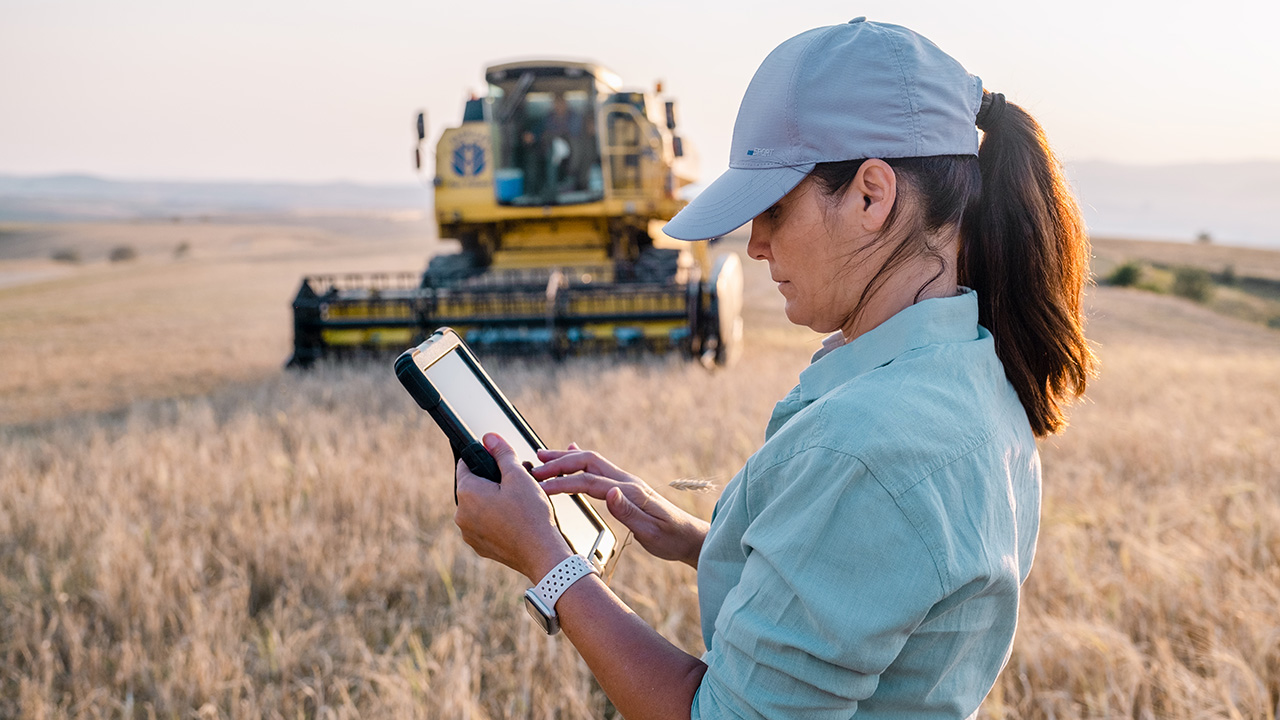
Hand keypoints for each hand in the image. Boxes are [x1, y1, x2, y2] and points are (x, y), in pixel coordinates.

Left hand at [454, 433, 572, 581]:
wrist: (541, 553)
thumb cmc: (531, 515)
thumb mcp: (518, 475)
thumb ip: (501, 453)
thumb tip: (489, 437)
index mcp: (467, 493)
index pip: (466, 464)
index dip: (485, 459)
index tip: (499, 462)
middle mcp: (461, 514)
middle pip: (474, 486)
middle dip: (492, 482)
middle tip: (516, 484)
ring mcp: (469, 533)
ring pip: (479, 506)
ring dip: (494, 501)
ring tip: (518, 504)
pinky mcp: (479, 546)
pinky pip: (484, 525)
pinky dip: (496, 520)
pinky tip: (515, 520)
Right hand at [533, 446, 708, 568]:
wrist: (690, 537)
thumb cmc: (671, 538)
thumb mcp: (651, 533)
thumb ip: (629, 513)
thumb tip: (610, 494)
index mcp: (629, 491)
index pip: (589, 482)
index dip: (563, 483)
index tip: (540, 487)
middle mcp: (626, 482)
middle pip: (587, 462)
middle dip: (560, 462)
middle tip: (535, 466)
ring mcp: (625, 482)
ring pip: (591, 463)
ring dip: (566, 458)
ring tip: (543, 456)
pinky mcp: (625, 488)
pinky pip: (598, 469)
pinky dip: (580, 460)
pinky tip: (572, 453)